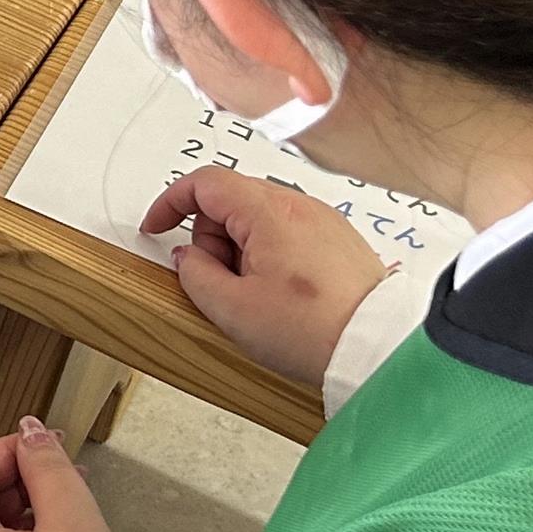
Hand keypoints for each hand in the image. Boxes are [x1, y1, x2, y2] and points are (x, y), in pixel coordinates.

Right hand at [139, 166, 385, 386]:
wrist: (377, 348)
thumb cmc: (314, 331)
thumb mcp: (232, 310)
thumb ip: (195, 274)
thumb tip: (187, 257)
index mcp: (269, 212)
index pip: (205, 183)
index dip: (171, 202)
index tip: (156, 227)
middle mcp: (299, 204)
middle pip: (231, 199)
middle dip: (210, 237)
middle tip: (219, 282)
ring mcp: (322, 219)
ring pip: (258, 217)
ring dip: (240, 248)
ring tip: (254, 294)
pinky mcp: (337, 238)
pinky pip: (286, 232)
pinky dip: (268, 253)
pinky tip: (278, 293)